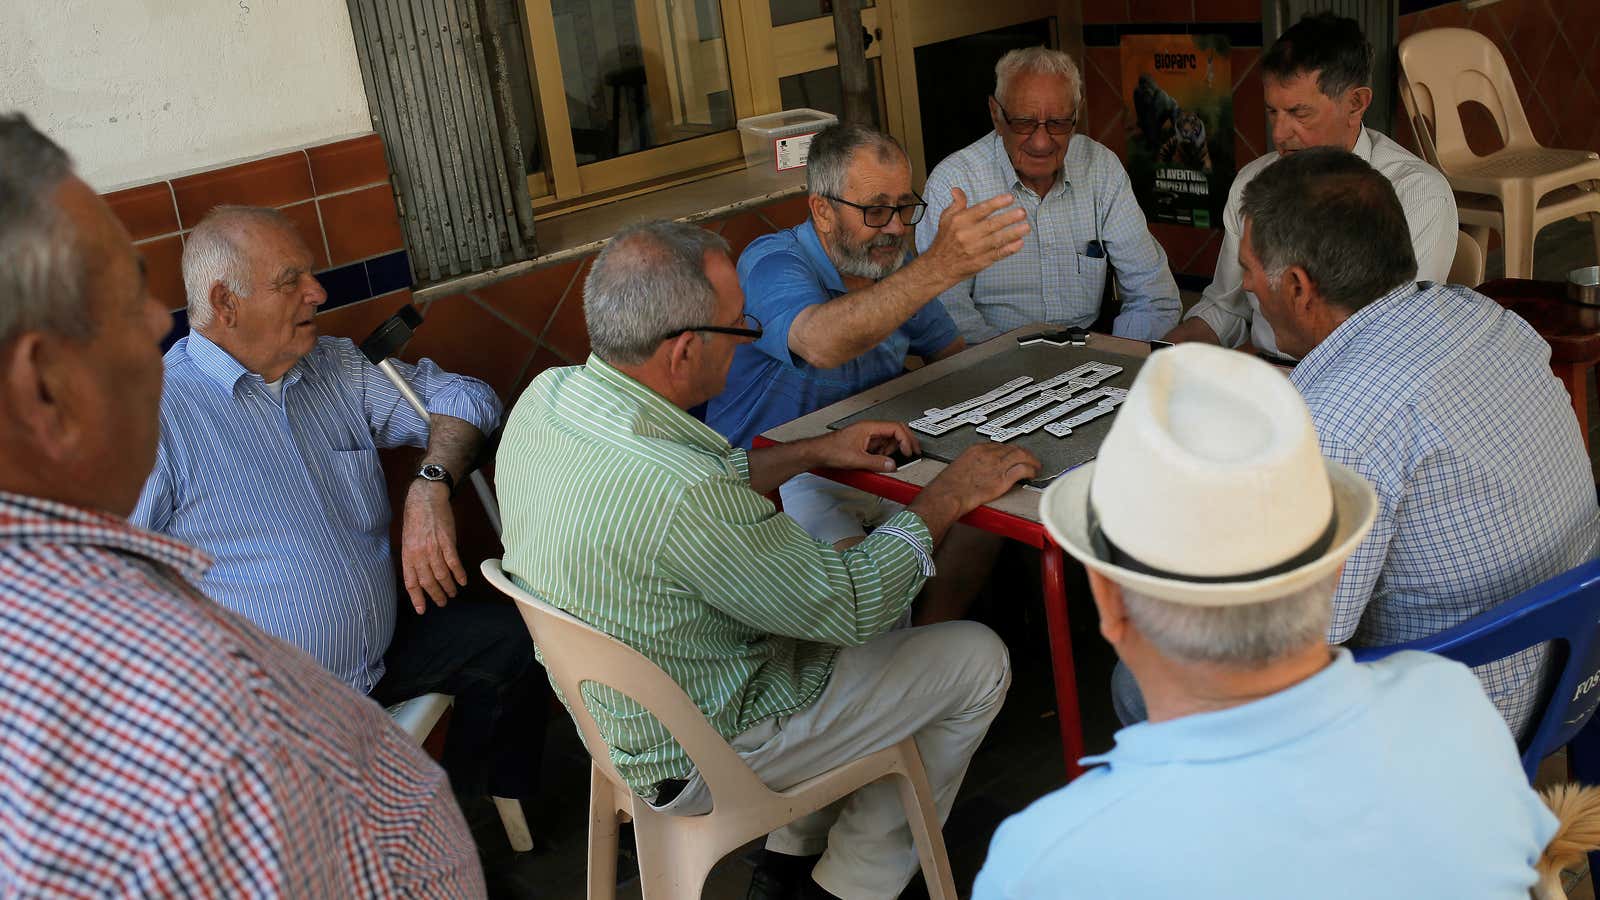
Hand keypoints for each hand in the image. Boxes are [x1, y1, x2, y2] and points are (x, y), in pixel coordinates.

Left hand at [401, 480, 467, 612]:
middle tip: (442, 603)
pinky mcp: (446, 542)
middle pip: (428, 582)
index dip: (417, 598)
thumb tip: (419, 573)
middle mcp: (419, 554)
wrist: (425, 499)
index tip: (422, 609)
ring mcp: (433, 548)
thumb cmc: (416, 518)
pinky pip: (453, 562)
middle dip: (436, 595)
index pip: (411, 582)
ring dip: (448, 587)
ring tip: (453, 593)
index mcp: (408, 555)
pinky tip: (462, 581)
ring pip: (441, 575)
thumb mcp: (407, 539)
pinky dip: (458, 574)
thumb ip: (413, 557)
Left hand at [816, 421, 920, 472]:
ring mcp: (867, 437)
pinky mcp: (863, 445)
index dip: (906, 440)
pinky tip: (879, 463)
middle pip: (895, 432)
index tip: (910, 451)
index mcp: (869, 427)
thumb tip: (892, 465)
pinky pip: (879, 449)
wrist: (817, 453)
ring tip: (889, 462)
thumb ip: (876, 463)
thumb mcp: (856, 459)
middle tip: (914, 453)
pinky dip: (883, 456)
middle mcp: (869, 430)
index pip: (896, 428)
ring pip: (888, 442)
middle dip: (906, 442)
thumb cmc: (830, 450)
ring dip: (892, 451)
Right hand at [922, 187, 1030, 284]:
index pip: (980, 210)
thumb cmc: (945, 240)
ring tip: (1026, 226)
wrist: (939, 267)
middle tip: (1022, 212)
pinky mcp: (980, 262)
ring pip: (997, 240)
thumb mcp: (946, 219)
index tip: (1010, 198)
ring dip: (1013, 233)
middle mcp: (967, 235)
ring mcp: (974, 250)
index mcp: (960, 221)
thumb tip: (956, 189)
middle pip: (991, 225)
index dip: (996, 203)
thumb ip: (956, 204)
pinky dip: (1008, 250)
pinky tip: (1019, 243)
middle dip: (1008, 218)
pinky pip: (997, 255)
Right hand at [925, 443, 1039, 514]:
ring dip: (1031, 460)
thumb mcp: (959, 467)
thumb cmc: (949, 485)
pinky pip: (1022, 469)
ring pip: (1021, 455)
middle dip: (1023, 453)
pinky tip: (1033, 473)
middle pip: (1012, 448)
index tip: (1012, 455)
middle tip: (1028, 459)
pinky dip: (1030, 470)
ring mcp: (997, 465)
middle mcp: (989, 454)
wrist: (948, 494)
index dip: (1009, 451)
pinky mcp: (1002, 479)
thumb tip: (977, 470)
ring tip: (1035, 465)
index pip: (999, 445)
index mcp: (977, 449)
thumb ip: (972, 465)